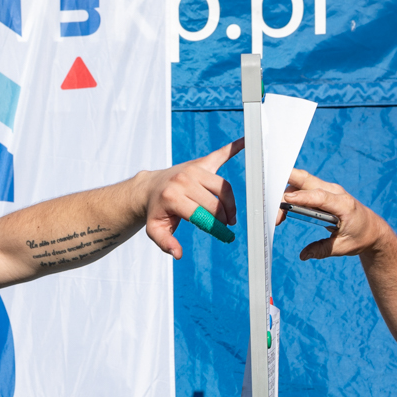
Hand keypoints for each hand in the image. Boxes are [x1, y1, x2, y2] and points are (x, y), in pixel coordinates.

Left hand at [140, 139, 243, 259]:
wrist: (150, 188)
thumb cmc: (156, 211)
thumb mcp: (155, 230)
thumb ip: (165, 243)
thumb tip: (178, 254)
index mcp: (173, 197)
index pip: (202, 215)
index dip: (216, 228)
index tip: (225, 236)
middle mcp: (184, 180)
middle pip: (215, 202)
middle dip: (225, 218)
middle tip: (228, 227)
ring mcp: (194, 169)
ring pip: (223, 186)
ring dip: (231, 202)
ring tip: (230, 215)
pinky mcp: (201, 163)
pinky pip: (221, 154)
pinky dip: (235, 148)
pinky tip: (247, 142)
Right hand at [281, 168, 395, 261]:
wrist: (373, 229)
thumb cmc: (361, 237)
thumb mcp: (343, 247)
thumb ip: (323, 250)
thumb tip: (303, 255)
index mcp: (344, 205)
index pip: (320, 197)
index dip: (302, 198)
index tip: (286, 201)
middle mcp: (335, 192)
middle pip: (306, 180)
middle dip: (286, 184)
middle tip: (269, 197)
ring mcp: (329, 190)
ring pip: (302, 182)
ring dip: (286, 192)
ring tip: (276, 213)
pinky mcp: (323, 192)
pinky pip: (304, 187)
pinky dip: (291, 194)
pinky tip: (282, 207)